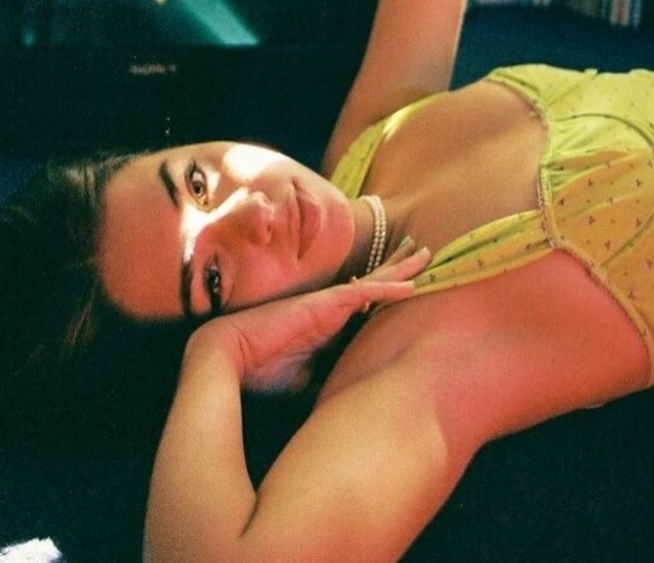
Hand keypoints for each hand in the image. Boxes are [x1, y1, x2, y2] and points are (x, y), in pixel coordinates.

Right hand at [188, 240, 429, 394]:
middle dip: (399, 268)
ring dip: (401, 270)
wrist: (228, 357)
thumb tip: (357, 400)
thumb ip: (329, 379)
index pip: (364, 303)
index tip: (408, 283)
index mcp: (327, 323)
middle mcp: (330, 309)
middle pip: (373, 284)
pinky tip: (410, 287)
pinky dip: (387, 289)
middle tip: (423, 254)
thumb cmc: (259, 369)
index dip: (386, 289)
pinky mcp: (323, 304)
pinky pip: (363, 293)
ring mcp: (328, 303)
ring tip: (425, 255)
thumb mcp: (303, 380)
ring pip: (373, 282)